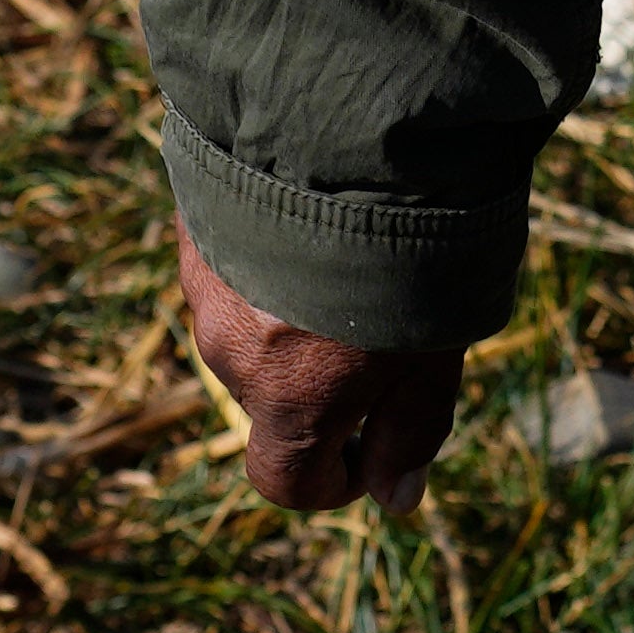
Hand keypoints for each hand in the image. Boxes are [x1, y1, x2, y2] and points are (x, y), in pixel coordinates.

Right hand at [178, 226, 466, 515]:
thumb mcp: (435, 357)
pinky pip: (235, 261)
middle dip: (322, 379)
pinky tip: (319, 215)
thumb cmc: (412, 255)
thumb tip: (397, 502)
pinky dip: (269, 258)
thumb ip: (411, 433)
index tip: (374, 447)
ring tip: (357, 255)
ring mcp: (206, 283)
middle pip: (272, 395)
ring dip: (293, 312)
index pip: (285, 479)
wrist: (354, 130)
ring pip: (252, 323)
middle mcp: (230, 353)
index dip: (334, 477)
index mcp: (287, 401)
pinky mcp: (197, 220)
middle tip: (387, 326)